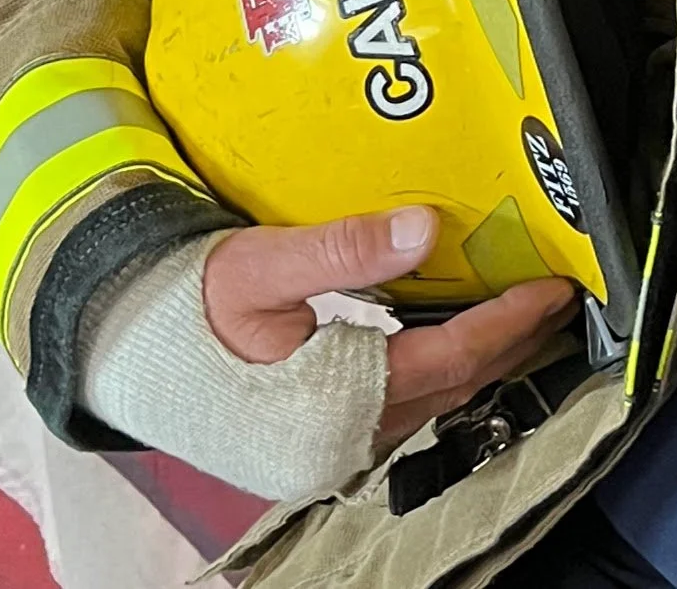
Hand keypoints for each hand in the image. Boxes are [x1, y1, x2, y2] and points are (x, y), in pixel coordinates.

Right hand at [202, 208, 577, 449]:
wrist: (121, 353)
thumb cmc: (187, 310)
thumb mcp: (263, 266)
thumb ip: (346, 249)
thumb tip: (427, 227)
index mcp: (333, 408)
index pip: (451, 359)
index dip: (508, 320)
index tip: (552, 284)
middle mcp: (342, 444)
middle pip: (453, 387)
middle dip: (510, 340)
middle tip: (555, 294)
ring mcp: (332, 450)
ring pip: (433, 401)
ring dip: (480, 356)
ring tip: (518, 309)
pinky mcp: (320, 442)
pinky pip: (404, 405)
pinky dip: (442, 368)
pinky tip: (455, 333)